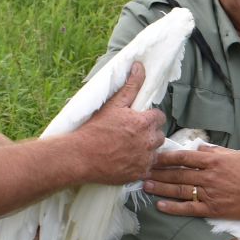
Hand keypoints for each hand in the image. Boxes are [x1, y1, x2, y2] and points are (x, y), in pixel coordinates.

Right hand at [71, 64, 164, 184]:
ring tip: (129, 148)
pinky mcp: (140, 173)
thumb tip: (139, 66)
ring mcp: (145, 159)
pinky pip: (148, 167)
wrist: (81, 156)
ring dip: (147, 149)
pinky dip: (140, 164)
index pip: (159, 117)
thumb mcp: (114, 104)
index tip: (137, 121)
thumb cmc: (95, 129)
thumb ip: (131, 86)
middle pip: (159, 135)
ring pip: (156, 152)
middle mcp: (149, 141)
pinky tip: (127, 160)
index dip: (148, 118)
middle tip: (131, 134)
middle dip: (149, 133)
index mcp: (145, 122)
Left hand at [146, 145, 239, 219]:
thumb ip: (214, 151)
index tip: (153, 157)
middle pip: (177, 174)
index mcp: (213, 161)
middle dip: (158, 172)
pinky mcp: (212, 209)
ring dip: (161, 188)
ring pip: (179, 190)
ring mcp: (209, 194)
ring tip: (146, 186)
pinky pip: (189, 209)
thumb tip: (197, 148)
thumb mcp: (234, 155)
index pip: (184, 158)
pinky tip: (160, 206)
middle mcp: (208, 177)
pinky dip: (173, 208)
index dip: (166, 158)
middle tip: (142, 171)